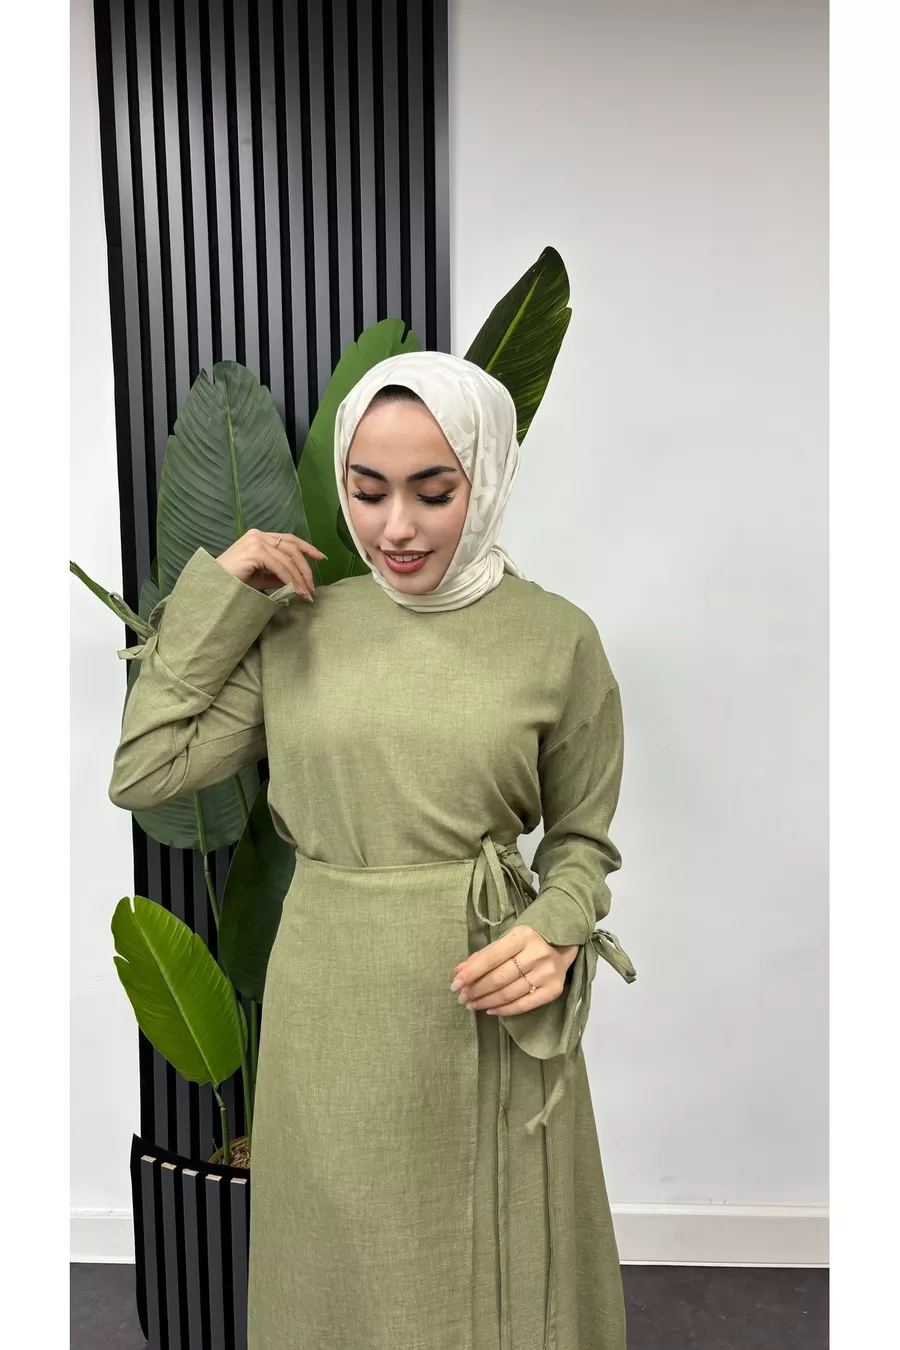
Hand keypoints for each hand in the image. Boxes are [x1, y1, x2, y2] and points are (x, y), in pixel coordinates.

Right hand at [216, 529, 325, 600]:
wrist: (213, 586)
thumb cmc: (233, 582)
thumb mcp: (260, 577)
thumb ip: (278, 575)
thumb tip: (297, 580)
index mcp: (259, 537)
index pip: (289, 539)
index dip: (307, 548)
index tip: (321, 557)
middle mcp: (258, 535)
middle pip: (292, 549)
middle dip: (305, 569)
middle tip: (311, 588)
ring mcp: (256, 541)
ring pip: (288, 559)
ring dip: (299, 578)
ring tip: (305, 594)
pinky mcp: (254, 551)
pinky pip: (279, 566)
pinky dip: (290, 579)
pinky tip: (296, 591)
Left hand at [451, 925, 578, 1015]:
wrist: (564, 943)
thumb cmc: (530, 940)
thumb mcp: (508, 939)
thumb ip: (485, 955)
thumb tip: (459, 971)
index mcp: (523, 936)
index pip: (491, 958)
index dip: (471, 973)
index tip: (455, 984)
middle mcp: (537, 954)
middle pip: (498, 978)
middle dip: (476, 990)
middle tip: (462, 997)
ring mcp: (547, 973)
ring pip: (508, 993)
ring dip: (486, 1001)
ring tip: (472, 1005)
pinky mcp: (554, 990)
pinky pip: (524, 1005)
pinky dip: (504, 1010)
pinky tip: (491, 1010)